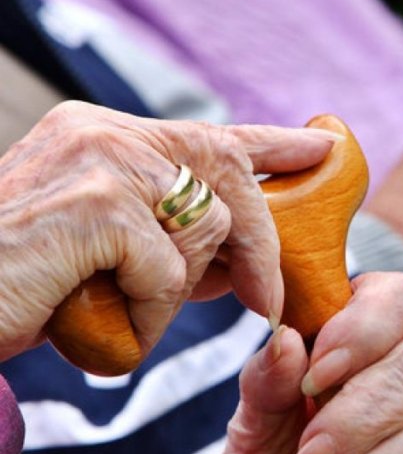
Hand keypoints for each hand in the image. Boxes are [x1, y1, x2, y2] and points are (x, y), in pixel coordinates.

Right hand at [0, 101, 335, 358]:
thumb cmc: (25, 288)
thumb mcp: (111, 254)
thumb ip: (173, 240)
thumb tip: (248, 259)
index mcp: (105, 136)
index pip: (209, 133)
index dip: (274, 144)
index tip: (322, 145)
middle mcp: (104, 134)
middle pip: (229, 177)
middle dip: (260, 243)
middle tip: (267, 297)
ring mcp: (101, 164)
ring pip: (207, 230)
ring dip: (178, 292)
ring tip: (120, 310)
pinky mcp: (98, 207)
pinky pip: (170, 272)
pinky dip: (150, 315)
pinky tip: (104, 320)